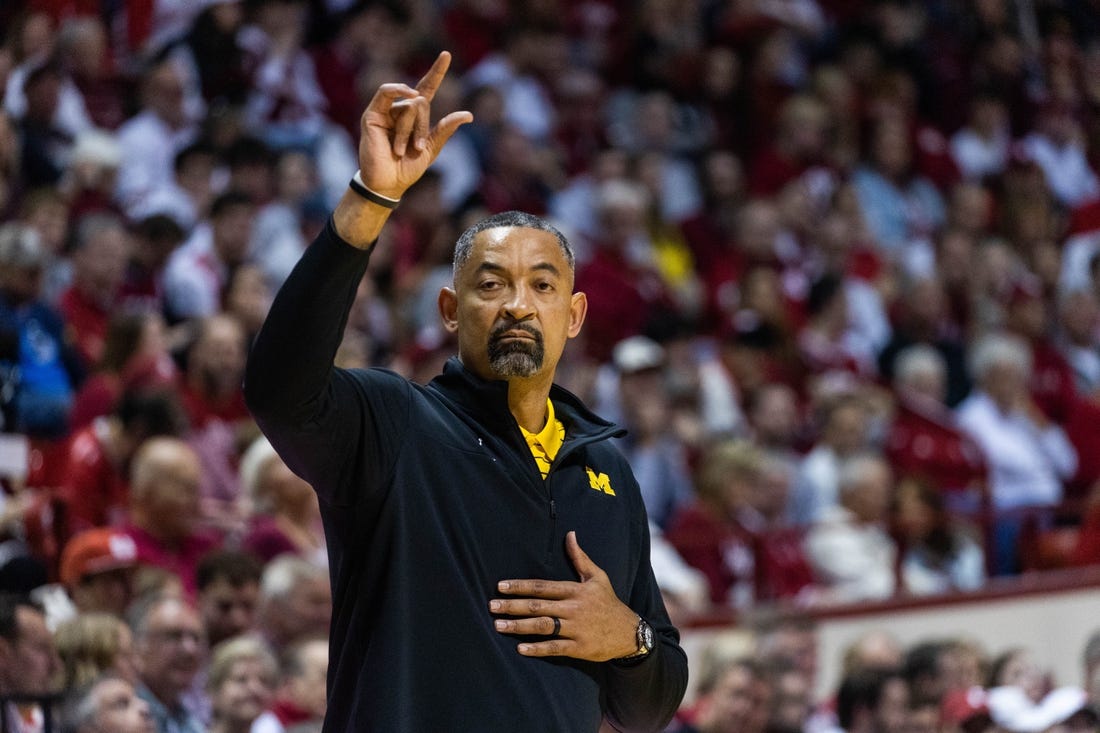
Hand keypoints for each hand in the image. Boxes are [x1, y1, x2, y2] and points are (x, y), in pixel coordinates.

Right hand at [357, 51, 471, 198]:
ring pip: (408, 104)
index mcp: (416, 116)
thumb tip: (468, 115)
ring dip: (409, 129)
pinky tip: (407, 94)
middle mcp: (401, 109)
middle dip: (422, 127)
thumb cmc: (408, 168)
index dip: (437, 71)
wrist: (389, 183)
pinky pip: (386, 92)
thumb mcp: (432, 148)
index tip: (446, 54)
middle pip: (421, 102)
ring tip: (401, 149)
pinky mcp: (373, 114)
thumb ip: (446, 129)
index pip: (427, 87)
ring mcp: (386, 111)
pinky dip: (396, 90)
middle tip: (416, 148)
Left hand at [490, 531, 640, 661]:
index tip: (500, 586)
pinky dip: (537, 649)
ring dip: (519, 626)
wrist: (630, 632)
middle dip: (513, 606)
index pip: (543, 586)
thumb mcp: (597, 577)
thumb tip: (570, 534)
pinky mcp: (579, 647)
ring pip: (543, 627)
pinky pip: (554, 648)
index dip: (520, 586)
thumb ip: (580, 557)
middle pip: (538, 606)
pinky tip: (520, 648)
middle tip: (491, 606)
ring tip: (499, 626)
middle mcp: (573, 608)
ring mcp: (576, 629)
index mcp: (575, 590)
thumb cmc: (609, 602)